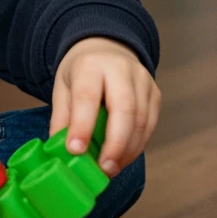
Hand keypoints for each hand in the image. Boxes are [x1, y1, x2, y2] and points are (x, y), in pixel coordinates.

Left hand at [51, 37, 160, 177]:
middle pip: (124, 109)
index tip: (75, 150)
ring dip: (128, 149)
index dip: (82, 126)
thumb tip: (60, 149)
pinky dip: (137, 145)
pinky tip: (124, 157)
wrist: (105, 49)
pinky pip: (150, 124)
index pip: (87, 96)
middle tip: (104, 168)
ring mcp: (142, 80)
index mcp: (90, 65)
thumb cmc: (81, 73)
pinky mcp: (155, 93)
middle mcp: (121, 69)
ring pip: (142, 120)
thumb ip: (62, 117)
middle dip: (115, 143)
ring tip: (111, 168)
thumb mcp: (62, 87)